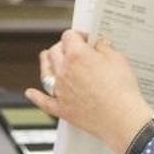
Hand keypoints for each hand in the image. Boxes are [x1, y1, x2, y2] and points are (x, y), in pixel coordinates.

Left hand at [24, 30, 153, 153]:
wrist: (122, 119)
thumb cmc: (122, 89)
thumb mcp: (118, 59)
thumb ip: (104, 47)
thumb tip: (98, 43)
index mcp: (77, 55)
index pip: (69, 36)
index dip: (78, 35)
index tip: (86, 39)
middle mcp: (64, 71)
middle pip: (55, 52)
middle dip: (63, 46)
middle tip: (72, 48)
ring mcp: (60, 91)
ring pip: (46, 73)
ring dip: (45, 63)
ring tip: (46, 58)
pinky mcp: (62, 109)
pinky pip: (44, 101)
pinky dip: (36, 96)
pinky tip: (30, 93)